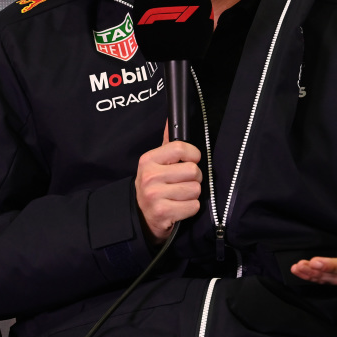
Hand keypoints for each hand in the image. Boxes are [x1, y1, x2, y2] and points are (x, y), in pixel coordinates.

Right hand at [135, 126, 202, 243]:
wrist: (141, 216)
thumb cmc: (154, 185)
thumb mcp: (155, 163)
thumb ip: (166, 143)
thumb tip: (171, 120)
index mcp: (148, 160)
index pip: (181, 148)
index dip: (193, 154)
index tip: (191, 160)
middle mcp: (149, 177)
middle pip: (193, 170)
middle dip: (194, 178)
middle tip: (184, 182)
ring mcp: (155, 196)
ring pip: (195, 189)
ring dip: (192, 194)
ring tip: (180, 195)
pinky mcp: (163, 213)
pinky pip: (194, 206)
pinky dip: (191, 208)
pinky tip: (180, 207)